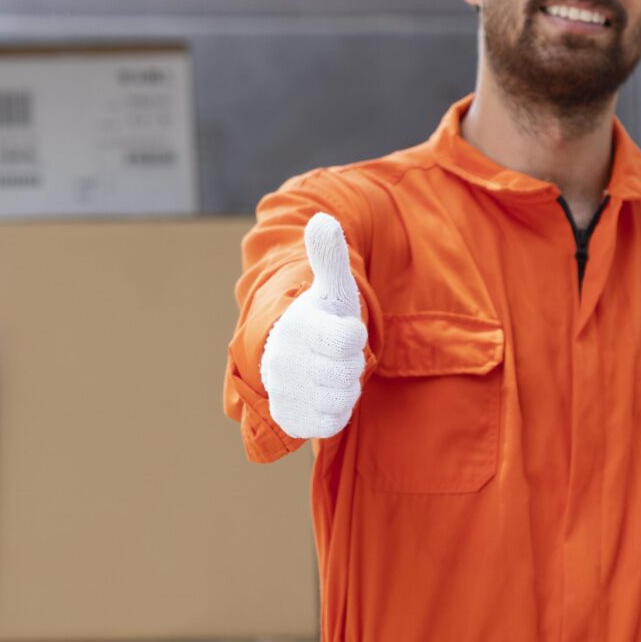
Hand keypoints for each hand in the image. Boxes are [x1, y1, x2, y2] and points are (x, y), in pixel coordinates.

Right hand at [259, 213, 368, 439]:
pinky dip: (335, 410)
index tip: (344, 328)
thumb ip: (329, 257)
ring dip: (344, 386)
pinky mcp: (292, 419)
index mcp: (298, 327)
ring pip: (341, 397)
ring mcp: (286, 392)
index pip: (350, 338)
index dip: (355, 334)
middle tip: (336, 353)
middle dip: (350, 362)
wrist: (290, 356)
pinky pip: (332, 421)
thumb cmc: (320, 318)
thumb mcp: (330, 288)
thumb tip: (322, 220)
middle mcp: (286, 361)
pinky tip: (324, 394)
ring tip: (329, 372)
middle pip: (348, 370)